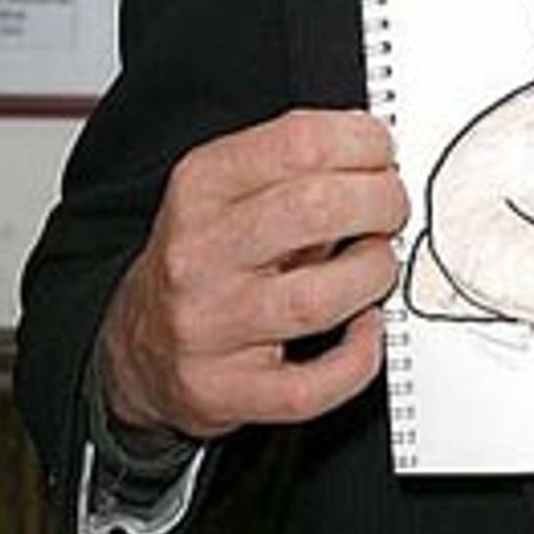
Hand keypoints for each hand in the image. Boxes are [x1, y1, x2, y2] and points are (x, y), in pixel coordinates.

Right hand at [98, 109, 408, 441]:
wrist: (141, 346)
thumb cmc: (208, 258)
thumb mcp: (229, 191)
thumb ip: (297, 166)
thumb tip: (379, 152)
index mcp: (202, 186)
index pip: (299, 143)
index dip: (364, 143)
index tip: (382, 154)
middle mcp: (197, 253)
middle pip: (316, 210)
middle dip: (381, 203)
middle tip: (391, 209)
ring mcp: (208, 326)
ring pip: (319, 298)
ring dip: (373, 275)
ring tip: (376, 266)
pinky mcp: (224, 391)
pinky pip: (313, 385)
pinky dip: (358, 355)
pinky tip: (364, 328)